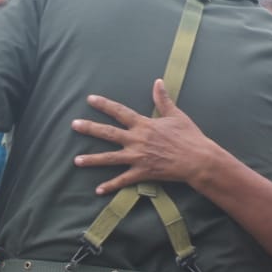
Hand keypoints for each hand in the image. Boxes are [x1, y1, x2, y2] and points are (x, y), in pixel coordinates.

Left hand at [72, 79, 219, 193]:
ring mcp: (138, 157)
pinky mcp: (142, 172)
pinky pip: (123, 180)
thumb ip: (163, 99)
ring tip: (76, 160)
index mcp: (144, 124)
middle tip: (74, 124)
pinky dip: (110, 186)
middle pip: (108, 133)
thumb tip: (158, 81)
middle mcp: (137, 140)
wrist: (197, 159)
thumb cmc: (189, 136)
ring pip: (110, 158)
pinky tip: (98, 190)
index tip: (90, 99)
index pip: (119, 112)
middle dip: (89, 128)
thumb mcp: (176, 115)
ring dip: (92, 159)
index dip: (104, 105)